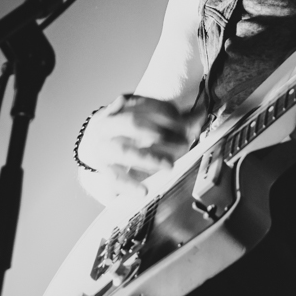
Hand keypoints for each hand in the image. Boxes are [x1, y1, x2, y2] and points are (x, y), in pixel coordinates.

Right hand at [77, 93, 205, 203]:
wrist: (92, 144)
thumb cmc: (125, 129)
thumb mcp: (146, 118)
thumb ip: (176, 117)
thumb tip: (202, 113)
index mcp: (121, 107)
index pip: (144, 104)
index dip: (166, 112)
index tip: (185, 122)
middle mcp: (108, 125)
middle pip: (132, 124)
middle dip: (158, 133)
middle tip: (182, 142)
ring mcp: (103, 147)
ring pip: (123, 151)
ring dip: (149, 158)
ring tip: (169, 166)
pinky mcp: (104, 169)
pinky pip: (114, 178)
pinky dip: (129, 186)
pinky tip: (143, 191)